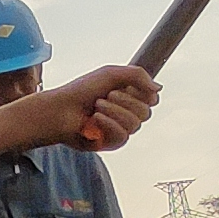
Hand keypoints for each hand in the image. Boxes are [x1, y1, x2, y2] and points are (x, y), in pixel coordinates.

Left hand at [34, 64, 158, 152]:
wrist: (60, 109)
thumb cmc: (82, 90)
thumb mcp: (111, 74)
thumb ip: (137, 76)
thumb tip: (158, 89)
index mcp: (127, 96)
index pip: (152, 99)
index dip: (142, 93)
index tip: (125, 86)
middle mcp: (125, 113)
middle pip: (146, 112)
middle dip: (125, 101)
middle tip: (105, 96)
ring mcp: (118, 129)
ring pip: (135, 125)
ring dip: (114, 112)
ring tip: (96, 106)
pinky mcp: (109, 143)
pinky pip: (123, 136)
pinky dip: (109, 124)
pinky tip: (95, 119)